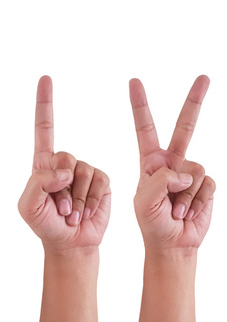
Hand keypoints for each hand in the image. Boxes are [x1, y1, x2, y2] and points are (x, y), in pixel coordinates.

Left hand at [18, 76, 110, 254]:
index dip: (45, 103)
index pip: (44, 128)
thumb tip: (66, 169)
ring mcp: (86, 172)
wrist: (72, 243)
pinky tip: (87, 212)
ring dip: (78, 199)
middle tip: (59, 211)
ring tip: (72, 215)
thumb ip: (39, 182)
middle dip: (63, 189)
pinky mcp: (104, 182)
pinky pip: (100, 182)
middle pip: (67, 159)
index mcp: (43, 164)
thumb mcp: (28, 206)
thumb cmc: (46, 226)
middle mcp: (66, 164)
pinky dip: (92, 200)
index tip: (47, 78)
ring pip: (85, 173)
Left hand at [129, 76, 214, 252]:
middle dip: (195, 101)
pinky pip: (209, 184)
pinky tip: (189, 214)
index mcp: (151, 162)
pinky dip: (199, 202)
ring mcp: (191, 174)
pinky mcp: (208, 186)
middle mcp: (173, 162)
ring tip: (175, 213)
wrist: (173, 245)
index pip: (145, 128)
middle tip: (204, 77)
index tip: (134, 81)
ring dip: (186, 196)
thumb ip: (160, 180)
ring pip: (197, 170)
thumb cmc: (151, 225)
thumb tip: (185, 173)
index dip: (140, 105)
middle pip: (185, 126)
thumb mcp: (143, 202)